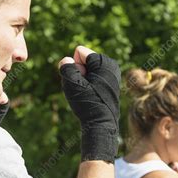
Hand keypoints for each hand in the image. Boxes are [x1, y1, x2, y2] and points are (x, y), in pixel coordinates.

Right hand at [58, 45, 120, 161]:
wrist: (101, 124)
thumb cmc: (88, 104)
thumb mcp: (72, 84)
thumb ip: (66, 67)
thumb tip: (66, 60)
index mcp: (104, 61)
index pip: (79, 53)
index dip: (75, 67)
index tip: (82, 82)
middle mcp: (111, 65)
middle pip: (83, 61)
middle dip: (79, 73)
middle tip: (84, 90)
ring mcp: (111, 75)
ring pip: (86, 72)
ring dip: (82, 81)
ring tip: (88, 94)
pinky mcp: (109, 84)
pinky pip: (91, 79)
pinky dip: (88, 86)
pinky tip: (91, 97)